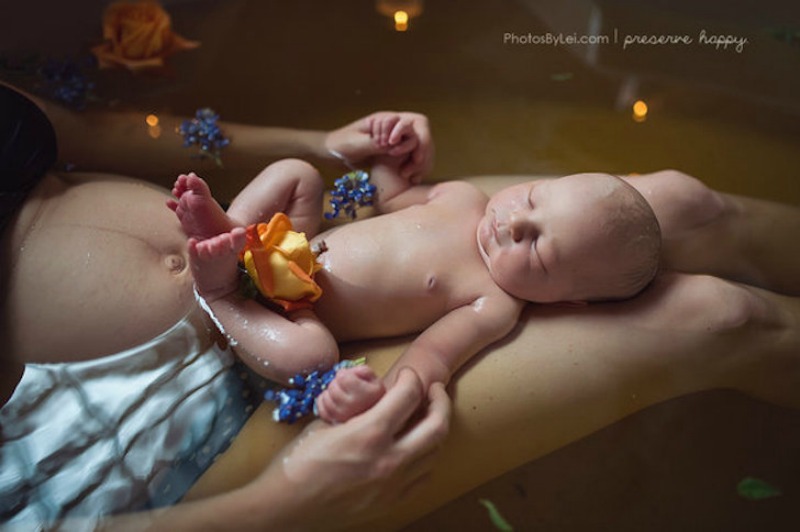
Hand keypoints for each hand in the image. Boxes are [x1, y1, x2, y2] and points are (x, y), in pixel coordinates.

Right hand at [254, 368, 450, 528]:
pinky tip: (415, 448)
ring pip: (435, 452)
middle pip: (436, 426)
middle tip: (434, 391)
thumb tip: (372, 394)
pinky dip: (425, 458)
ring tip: (425, 417)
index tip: (407, 375)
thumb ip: (355, 409)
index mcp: (368, 434)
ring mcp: (393, 485)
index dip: (411, 378)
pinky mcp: (391, 502)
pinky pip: (423, 476)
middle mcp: (388, 461)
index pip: (408, 396)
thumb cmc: (297, 463)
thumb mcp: (324, 424)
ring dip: (434, 429)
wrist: (284, 508)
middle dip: (440, 401)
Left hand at [316, 365, 385, 423]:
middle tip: (345, 384)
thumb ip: (363, 370)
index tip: (350, 376)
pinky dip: (324, 402)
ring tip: (340, 392)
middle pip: (333, 387)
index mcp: (364, 393)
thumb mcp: (375, 379)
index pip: (342, 377)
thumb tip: (347, 371)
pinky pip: (321, 409)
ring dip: (330, 392)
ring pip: (326, 397)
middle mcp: (352, 406)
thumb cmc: (374, 395)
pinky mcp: (335, 422)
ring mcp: (342, 415)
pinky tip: (332, 399)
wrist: (378, 416)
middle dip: (337, 382)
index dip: (345, 373)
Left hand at [325, 111, 434, 181]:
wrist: (332, 153)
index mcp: (386, 119)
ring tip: (413, 175)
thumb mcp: (356, 143)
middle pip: (422, 132)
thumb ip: (374, 143)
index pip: (412, 121)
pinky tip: (412, 178)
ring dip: (421, 160)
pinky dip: (416, 167)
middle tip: (415, 163)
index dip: (407, 134)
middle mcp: (395, 128)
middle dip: (423, 148)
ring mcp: (397, 140)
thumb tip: (393, 146)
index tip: (392, 147)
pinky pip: (413, 157)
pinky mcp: (395, 153)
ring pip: (420, 146)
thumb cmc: (340, 143)